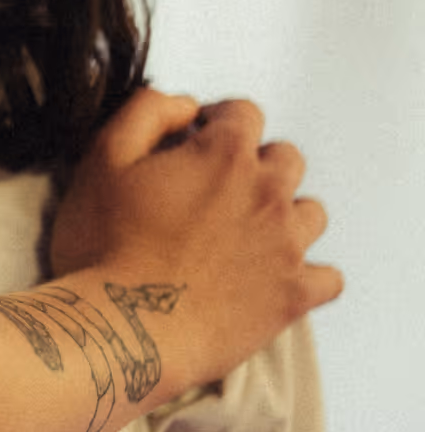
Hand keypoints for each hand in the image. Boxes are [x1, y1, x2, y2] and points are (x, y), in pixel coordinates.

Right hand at [50, 88, 340, 392]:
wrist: (122, 327)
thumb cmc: (103, 244)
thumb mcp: (102, 158)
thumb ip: (146, 112)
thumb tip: (185, 104)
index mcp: (224, 155)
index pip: (244, 113)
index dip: (215, 121)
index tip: (191, 141)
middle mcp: (268, 194)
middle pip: (285, 158)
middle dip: (253, 163)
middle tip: (212, 190)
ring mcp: (288, 246)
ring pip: (310, 213)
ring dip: (283, 214)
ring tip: (242, 233)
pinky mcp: (294, 295)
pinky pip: (327, 277)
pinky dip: (306, 272)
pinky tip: (271, 275)